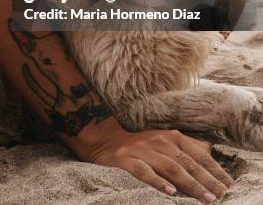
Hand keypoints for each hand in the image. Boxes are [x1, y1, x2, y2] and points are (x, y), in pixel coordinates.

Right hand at [82, 124, 233, 202]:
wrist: (105, 139)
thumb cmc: (140, 144)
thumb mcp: (165, 141)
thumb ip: (186, 147)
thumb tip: (209, 152)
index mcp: (172, 136)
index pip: (198, 154)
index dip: (214, 169)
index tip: (228, 185)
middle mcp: (160, 141)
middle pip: (187, 162)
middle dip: (206, 180)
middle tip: (220, 196)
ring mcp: (143, 150)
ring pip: (170, 168)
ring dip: (189, 184)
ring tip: (204, 197)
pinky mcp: (127, 160)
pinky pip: (144, 172)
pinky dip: (157, 181)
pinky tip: (170, 191)